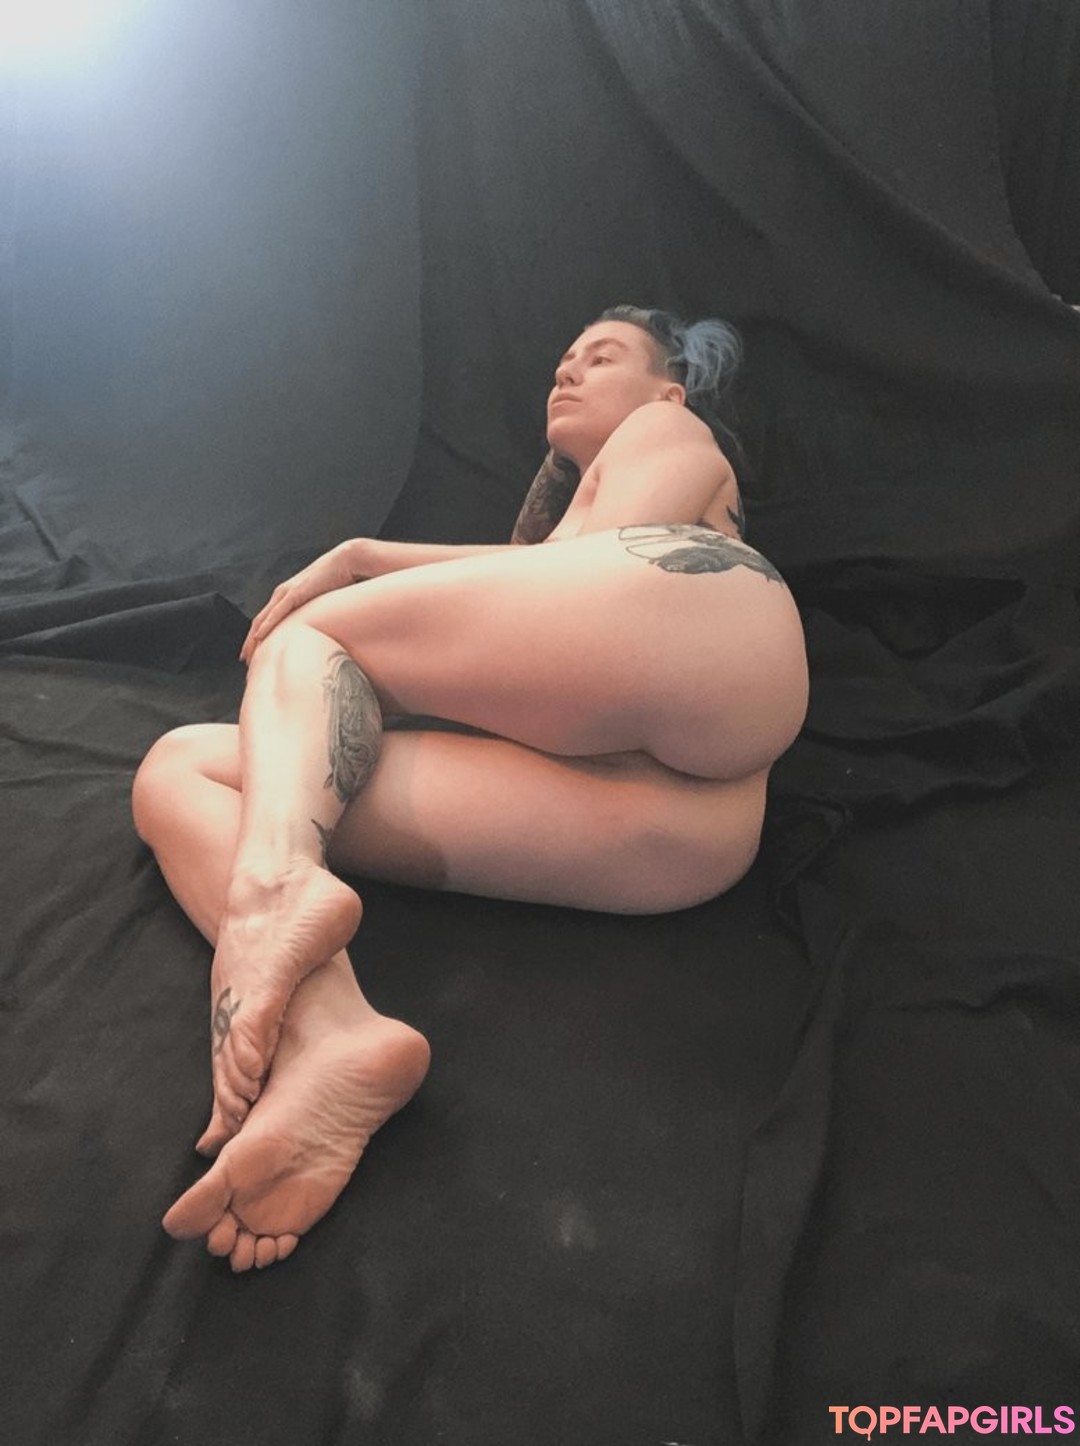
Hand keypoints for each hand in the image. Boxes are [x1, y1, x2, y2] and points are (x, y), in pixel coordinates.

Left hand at [240, 541, 367, 662]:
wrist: (344, 562)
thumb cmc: (336, 581)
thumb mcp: (319, 602)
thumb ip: (312, 614)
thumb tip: (315, 630)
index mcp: (286, 597)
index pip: (265, 620)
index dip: (255, 638)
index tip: (252, 654)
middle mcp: (281, 594)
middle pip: (258, 622)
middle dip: (250, 642)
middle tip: (244, 660)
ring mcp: (287, 593)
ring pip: (263, 619)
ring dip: (253, 638)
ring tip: (248, 654)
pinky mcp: (295, 592)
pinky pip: (277, 612)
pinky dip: (267, 625)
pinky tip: (260, 637)